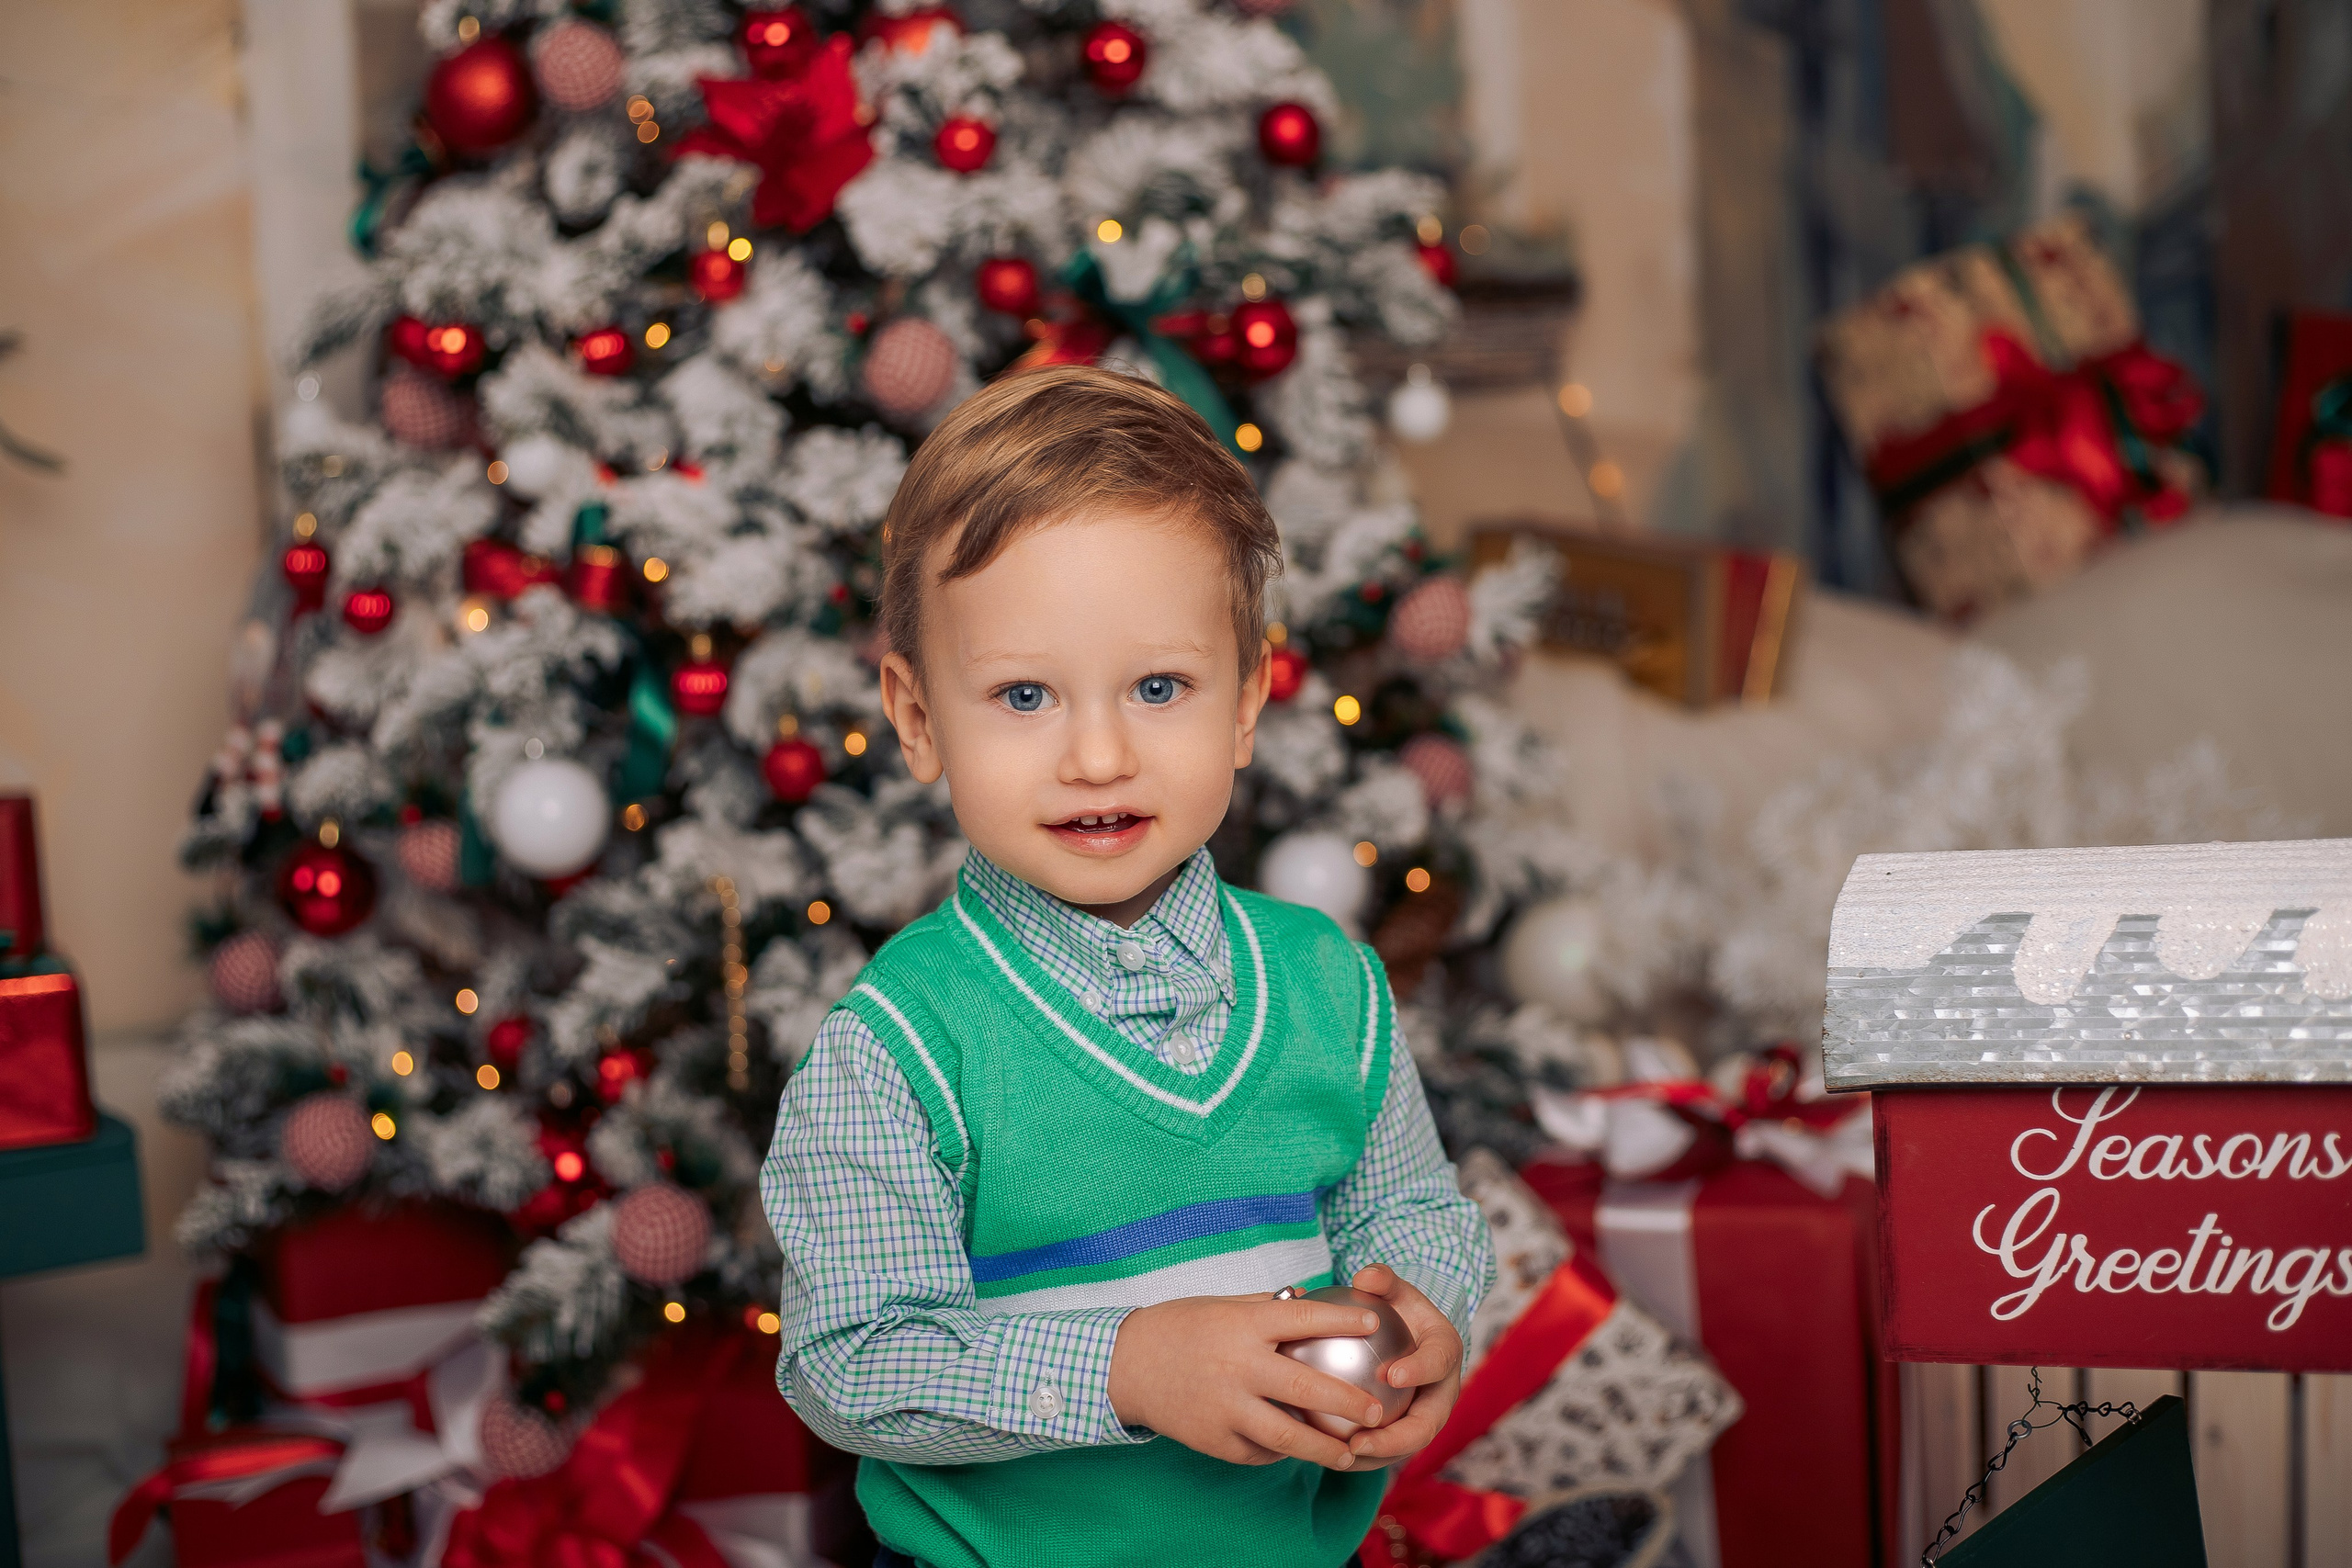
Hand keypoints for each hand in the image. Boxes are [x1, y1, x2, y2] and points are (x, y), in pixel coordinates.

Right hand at [1108, 1292, 1394, 1469]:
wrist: (1126, 1364)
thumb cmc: (1181, 1328)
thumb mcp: (1223, 1306)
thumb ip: (1267, 1307)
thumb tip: (1312, 1299)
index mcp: (1243, 1324)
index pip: (1305, 1319)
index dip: (1344, 1320)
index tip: (1376, 1324)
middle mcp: (1238, 1366)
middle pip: (1307, 1389)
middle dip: (1348, 1402)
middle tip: (1377, 1411)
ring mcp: (1225, 1407)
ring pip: (1287, 1436)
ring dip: (1324, 1447)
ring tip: (1350, 1452)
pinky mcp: (1213, 1439)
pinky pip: (1258, 1451)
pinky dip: (1280, 1452)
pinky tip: (1296, 1451)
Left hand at [1343, 1264, 1463, 1465]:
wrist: (1407, 1340)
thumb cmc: (1398, 1311)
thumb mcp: (1394, 1290)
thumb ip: (1383, 1280)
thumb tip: (1364, 1276)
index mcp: (1444, 1354)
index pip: (1438, 1363)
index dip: (1421, 1370)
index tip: (1393, 1374)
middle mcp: (1441, 1394)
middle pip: (1426, 1426)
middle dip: (1396, 1439)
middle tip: (1360, 1440)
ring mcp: (1425, 1419)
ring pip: (1403, 1448)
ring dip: (1374, 1457)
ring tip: (1339, 1457)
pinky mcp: (1404, 1435)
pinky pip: (1383, 1452)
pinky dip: (1358, 1457)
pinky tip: (1324, 1454)